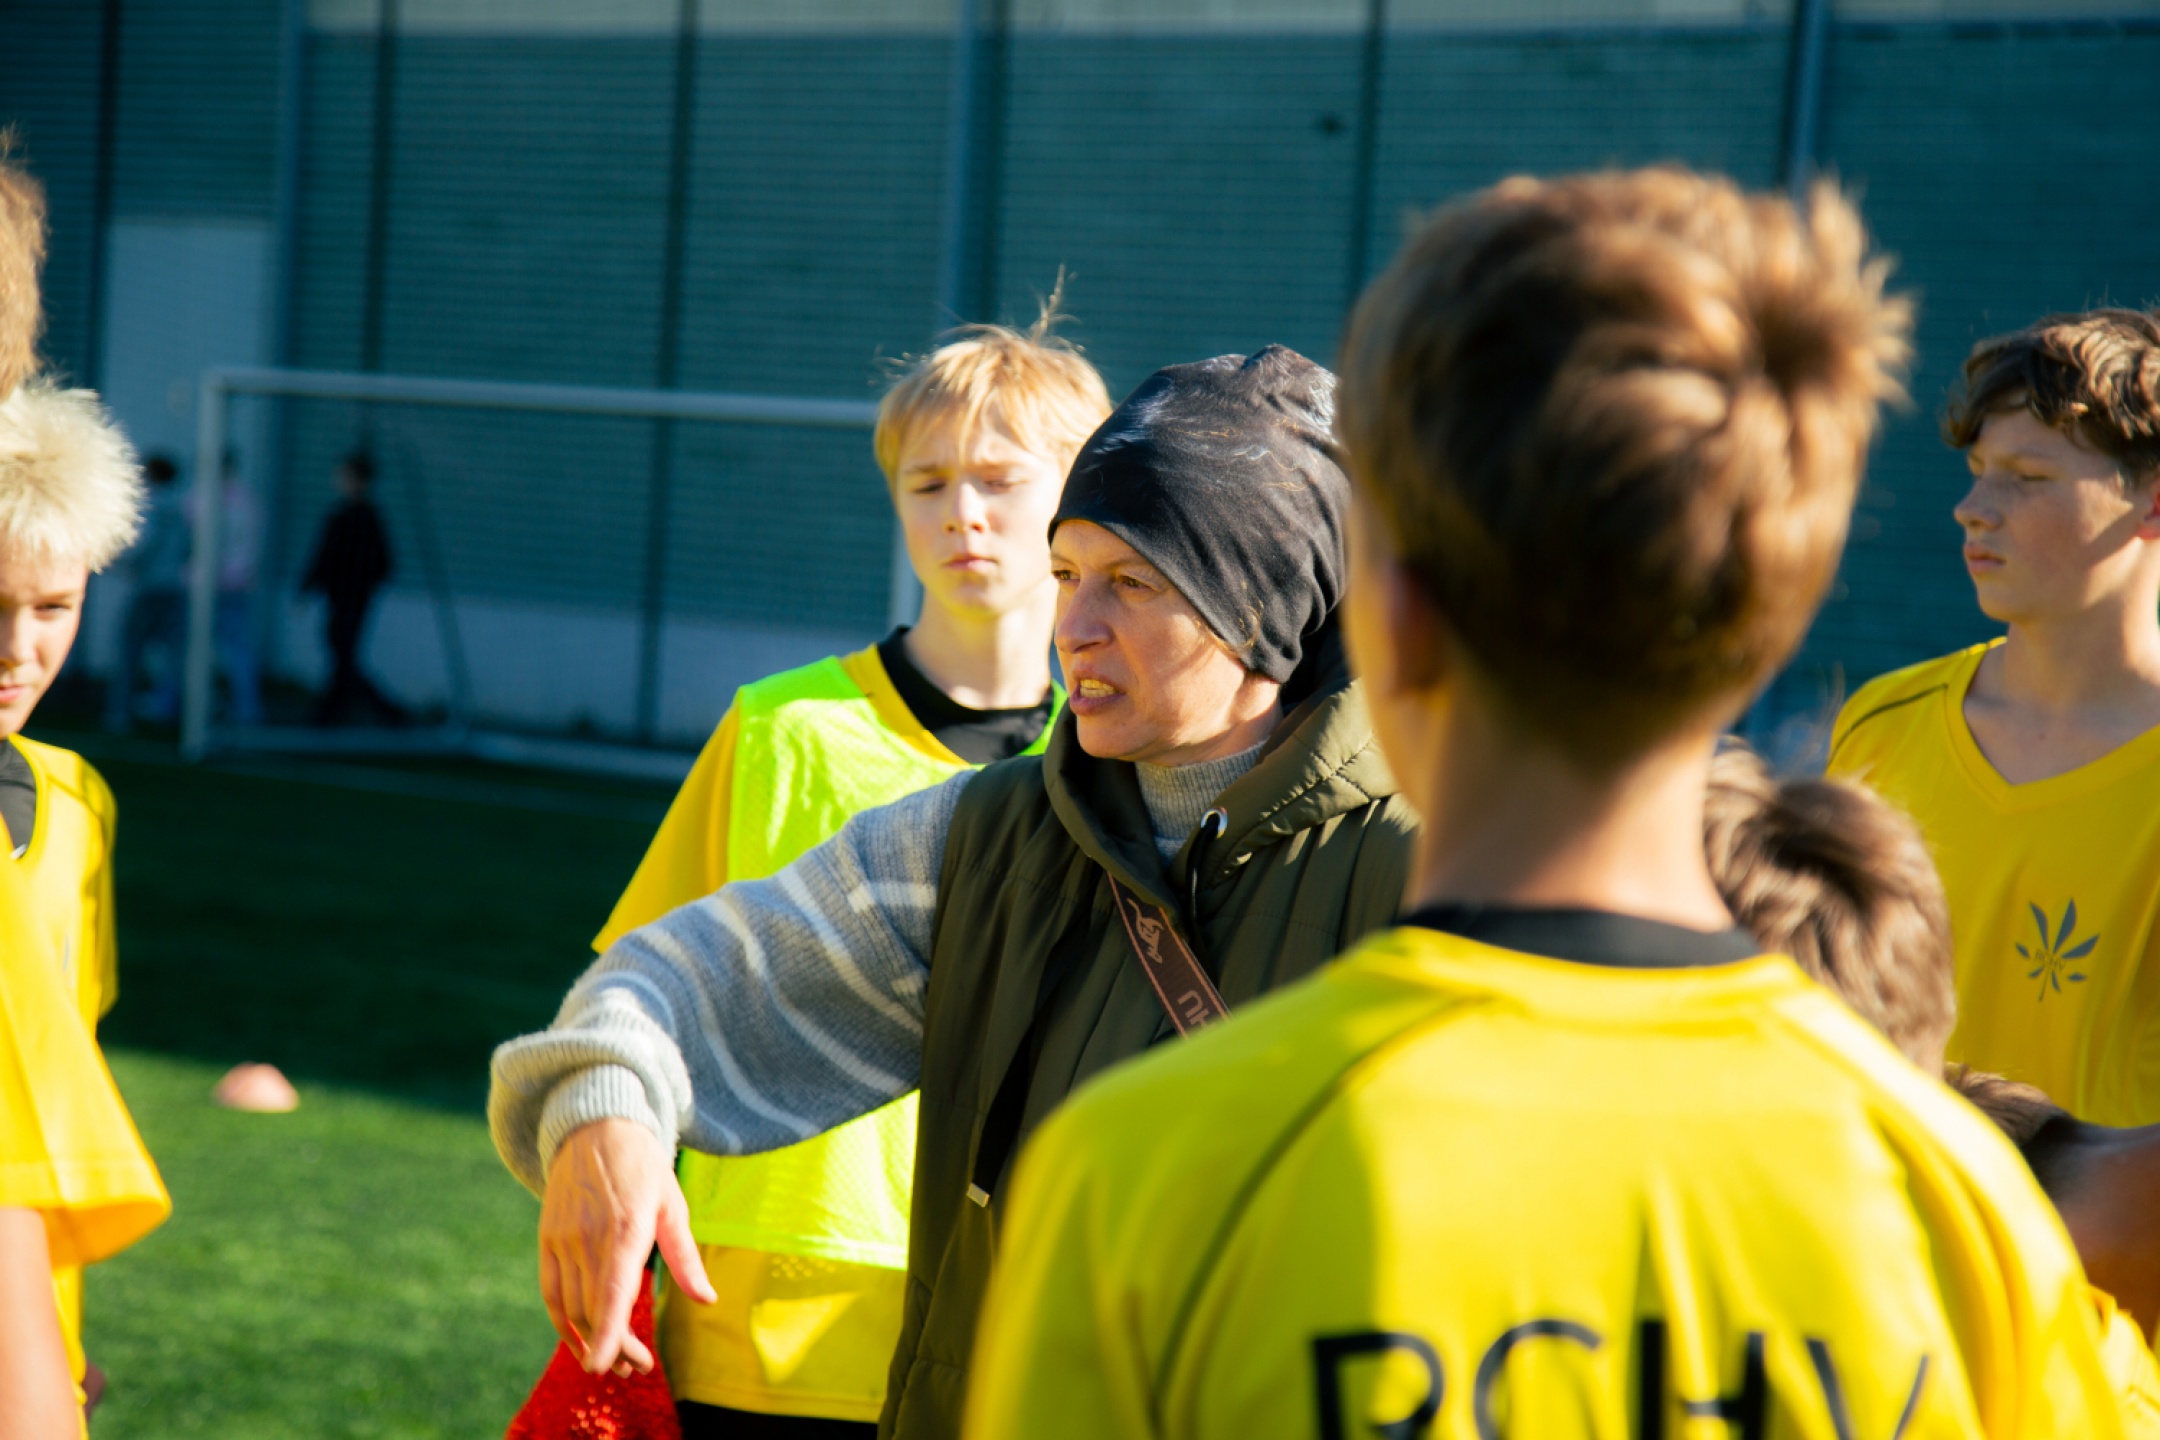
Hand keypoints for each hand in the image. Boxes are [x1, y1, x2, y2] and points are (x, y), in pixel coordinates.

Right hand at [538, 1118, 715, 1376]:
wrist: (595, 1126)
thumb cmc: (643, 1166)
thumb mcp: (673, 1205)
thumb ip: (686, 1257)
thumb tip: (708, 1299)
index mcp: (627, 1227)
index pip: (614, 1291)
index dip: (609, 1332)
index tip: (604, 1366)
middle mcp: (590, 1237)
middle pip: (595, 1309)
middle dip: (615, 1348)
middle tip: (636, 1369)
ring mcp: (564, 1238)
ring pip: (572, 1306)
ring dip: (591, 1340)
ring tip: (616, 1361)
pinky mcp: (547, 1239)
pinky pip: (550, 1292)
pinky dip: (562, 1321)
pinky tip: (580, 1340)